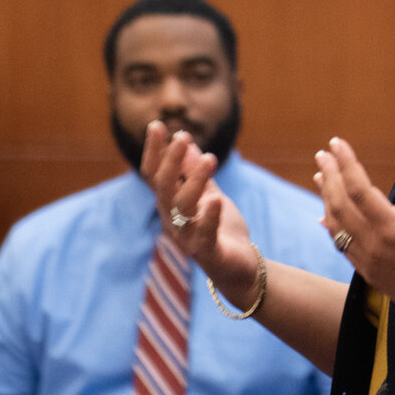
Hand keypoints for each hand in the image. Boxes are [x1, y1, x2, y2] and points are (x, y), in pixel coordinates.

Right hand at [141, 121, 257, 299]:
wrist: (240, 269)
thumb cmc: (222, 231)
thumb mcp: (210, 195)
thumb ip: (196, 173)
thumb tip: (187, 142)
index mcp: (171, 205)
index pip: (155, 175)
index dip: (154, 151)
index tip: (156, 124)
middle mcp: (172, 221)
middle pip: (164, 187)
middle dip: (171, 160)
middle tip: (183, 136)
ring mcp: (187, 238)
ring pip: (183, 207)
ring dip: (195, 181)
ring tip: (209, 158)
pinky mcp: (207, 253)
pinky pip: (204, 234)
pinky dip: (209, 217)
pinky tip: (215, 200)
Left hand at [314, 137, 394, 339]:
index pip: (360, 190)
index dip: (346, 164)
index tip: (337, 144)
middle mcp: (375, 247)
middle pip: (341, 205)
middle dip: (330, 176)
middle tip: (323, 153)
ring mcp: (370, 263)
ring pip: (337, 226)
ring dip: (327, 198)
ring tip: (321, 176)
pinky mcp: (371, 274)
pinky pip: (342, 246)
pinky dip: (331, 227)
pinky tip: (326, 217)